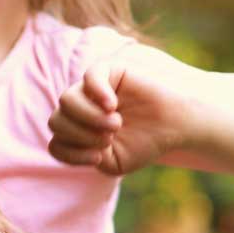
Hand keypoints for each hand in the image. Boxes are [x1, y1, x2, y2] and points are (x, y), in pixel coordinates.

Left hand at [48, 43, 195, 174]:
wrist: (178, 125)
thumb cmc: (145, 143)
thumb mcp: (113, 162)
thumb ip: (84, 156)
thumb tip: (64, 139)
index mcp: (78, 131)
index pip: (56, 143)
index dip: (72, 154)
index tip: (99, 158)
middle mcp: (80, 108)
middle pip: (55, 121)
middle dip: (80, 135)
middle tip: (110, 138)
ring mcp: (91, 88)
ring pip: (66, 100)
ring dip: (88, 118)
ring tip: (115, 125)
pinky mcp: (109, 70)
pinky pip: (89, 77)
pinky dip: (97, 93)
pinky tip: (112, 106)